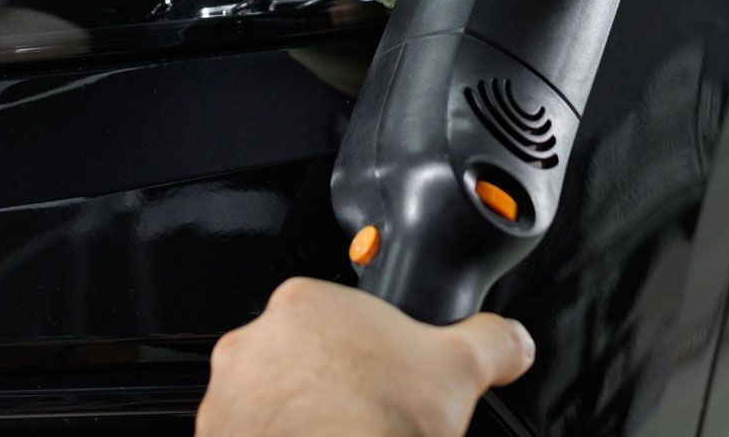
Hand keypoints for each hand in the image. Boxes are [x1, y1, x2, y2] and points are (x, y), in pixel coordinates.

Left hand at [196, 278, 533, 436]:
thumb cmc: (382, 426)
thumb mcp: (459, 370)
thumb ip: (490, 340)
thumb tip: (512, 338)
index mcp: (305, 304)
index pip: (337, 319)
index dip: (368, 353)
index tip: (382, 380)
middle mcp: (254, 342)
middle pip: (299, 359)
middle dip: (329, 386)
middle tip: (363, 416)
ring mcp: (229, 394)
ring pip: (269, 400)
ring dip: (296, 418)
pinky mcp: (216, 436)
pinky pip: (246, 435)